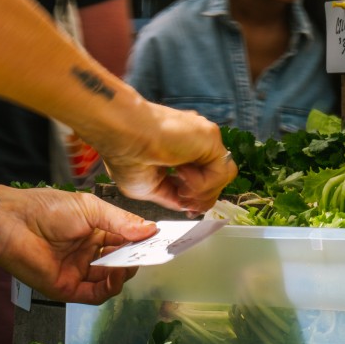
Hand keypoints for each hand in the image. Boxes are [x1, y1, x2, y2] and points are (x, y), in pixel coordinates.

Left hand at [0, 186, 156, 304]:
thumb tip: (151, 230)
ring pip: (113, 279)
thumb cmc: (47, 209)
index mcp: (96, 231)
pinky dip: (110, 288)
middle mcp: (90, 252)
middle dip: (137, 258)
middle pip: (122, 261)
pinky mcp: (69, 288)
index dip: (143, 241)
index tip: (161, 240)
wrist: (11, 223)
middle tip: (151, 253)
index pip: (127, 240)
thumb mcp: (90, 209)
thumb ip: (121, 221)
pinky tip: (117, 275)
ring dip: (125, 273)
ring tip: (131, 263)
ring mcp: (80, 271)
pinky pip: (96, 294)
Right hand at [97, 98, 236, 210]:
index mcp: (181, 149)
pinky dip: (203, 183)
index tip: (188, 209)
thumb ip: (173, 196)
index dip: (199, 197)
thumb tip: (188, 207)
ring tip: (181, 187)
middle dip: (202, 198)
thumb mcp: (150, 188)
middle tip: (184, 200)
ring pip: (223, 177)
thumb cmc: (125, 154)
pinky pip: (221, 172)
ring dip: (203, 192)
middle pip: (217, 178)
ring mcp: (204, 139)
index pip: (204, 177)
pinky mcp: (211, 137)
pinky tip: (182, 175)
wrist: (122, 134)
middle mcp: (195, 142)